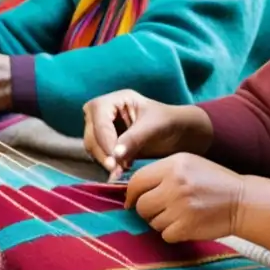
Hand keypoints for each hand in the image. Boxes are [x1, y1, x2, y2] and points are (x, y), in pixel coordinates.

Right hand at [83, 90, 212, 180]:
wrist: (178, 134)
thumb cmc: (168, 122)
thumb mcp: (152, 127)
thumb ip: (133, 139)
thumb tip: (115, 155)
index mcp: (116, 99)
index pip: (100, 118)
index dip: (104, 139)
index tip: (113, 160)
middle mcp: (105, 111)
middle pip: (92, 132)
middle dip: (103, 152)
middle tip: (115, 170)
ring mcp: (104, 127)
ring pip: (92, 145)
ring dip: (104, 160)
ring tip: (120, 171)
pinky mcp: (106, 142)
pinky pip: (98, 154)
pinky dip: (107, 163)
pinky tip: (120, 169)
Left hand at [125, 154, 245, 243]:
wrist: (242, 202)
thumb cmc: (214, 183)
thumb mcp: (189, 164)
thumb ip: (162, 172)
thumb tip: (133, 189)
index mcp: (174, 165)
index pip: (137, 180)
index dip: (131, 194)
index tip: (131, 201)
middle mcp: (175, 184)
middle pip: (141, 204)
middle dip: (146, 211)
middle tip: (160, 210)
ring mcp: (181, 206)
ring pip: (152, 222)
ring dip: (161, 222)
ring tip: (179, 215)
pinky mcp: (187, 226)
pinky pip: (165, 235)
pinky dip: (173, 233)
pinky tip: (186, 225)